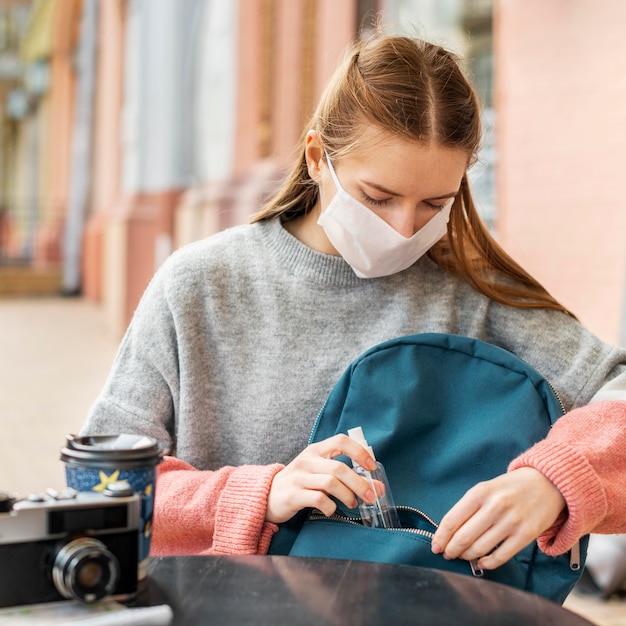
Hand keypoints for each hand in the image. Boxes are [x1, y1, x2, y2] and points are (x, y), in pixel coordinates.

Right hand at [265, 434, 377, 523]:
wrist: (267, 496)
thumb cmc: (300, 483)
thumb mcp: (319, 472)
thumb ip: (345, 476)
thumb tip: (376, 486)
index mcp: (316, 450)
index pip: (340, 441)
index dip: (359, 452)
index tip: (371, 467)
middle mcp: (307, 460)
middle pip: (339, 468)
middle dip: (359, 483)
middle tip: (370, 496)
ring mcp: (299, 477)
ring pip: (331, 483)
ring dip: (347, 496)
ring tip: (352, 504)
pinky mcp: (293, 495)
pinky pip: (319, 499)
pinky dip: (331, 506)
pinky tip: (332, 509)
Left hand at [431, 467, 565, 569]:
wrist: (547, 483)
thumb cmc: (510, 487)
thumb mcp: (486, 488)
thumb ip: (469, 507)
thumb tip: (449, 532)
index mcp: (480, 492)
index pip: (452, 519)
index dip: (441, 537)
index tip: (435, 546)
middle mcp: (494, 506)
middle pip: (464, 537)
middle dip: (451, 549)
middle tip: (447, 554)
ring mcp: (511, 522)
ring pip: (480, 548)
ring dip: (467, 556)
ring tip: (463, 556)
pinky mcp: (525, 535)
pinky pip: (500, 556)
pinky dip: (487, 563)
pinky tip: (481, 562)